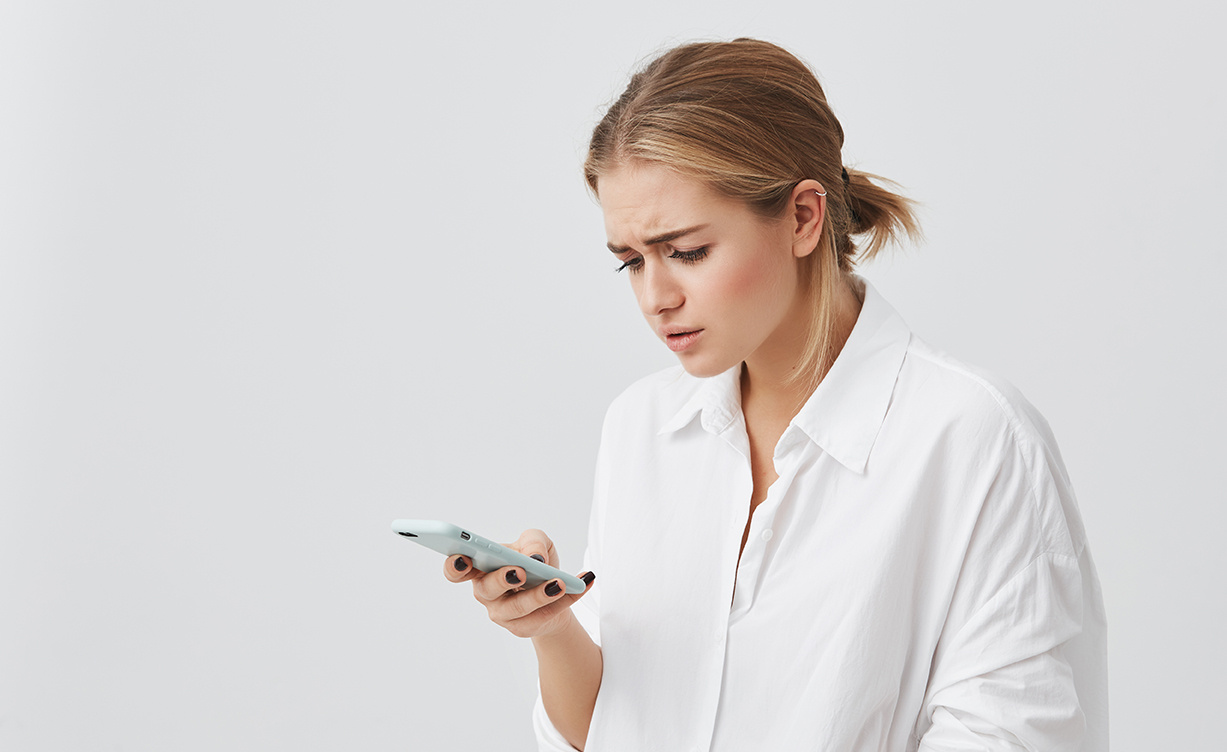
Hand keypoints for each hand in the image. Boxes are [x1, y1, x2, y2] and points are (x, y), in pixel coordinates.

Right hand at [443, 528, 594, 638]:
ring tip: (559, 583)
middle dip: (502, 579)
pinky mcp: (524, 628)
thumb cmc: (535, 562)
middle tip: (520, 571)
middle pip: (486, 590)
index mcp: (481, 568)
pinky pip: (544, 615)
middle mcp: (486, 593)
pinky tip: (582, 583)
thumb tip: (535, 557)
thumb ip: (533, 541)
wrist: (555, 590)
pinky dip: (567, 599)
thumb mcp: (536, 542)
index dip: (455, 565)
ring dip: (539, 595)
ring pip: (517, 608)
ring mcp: (503, 614)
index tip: (464, 557)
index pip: (457, 570)